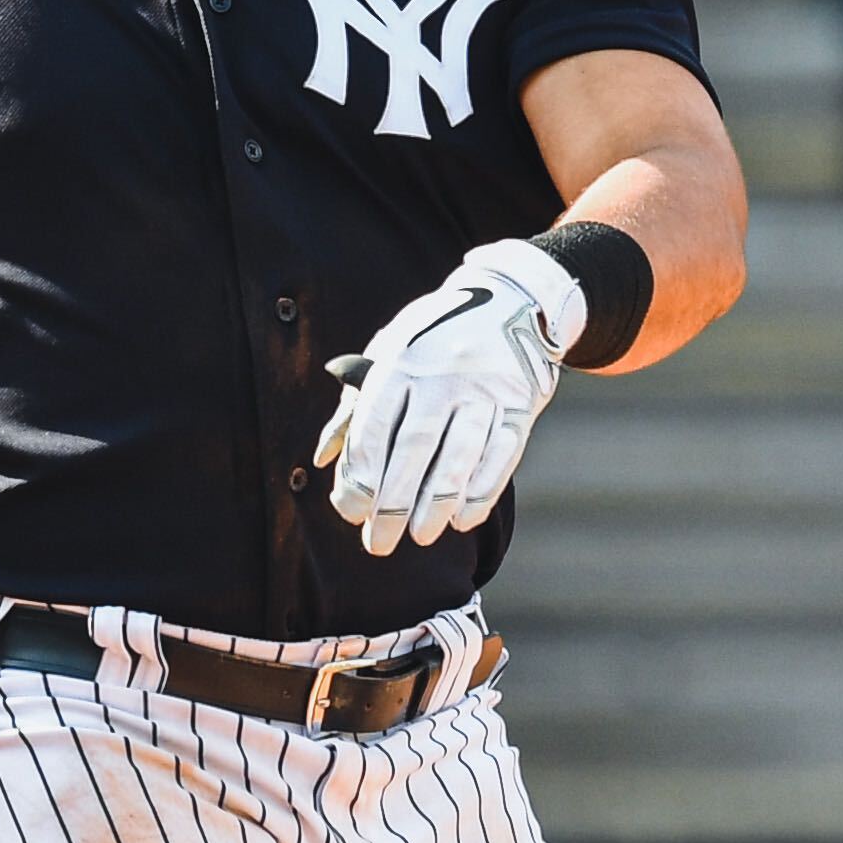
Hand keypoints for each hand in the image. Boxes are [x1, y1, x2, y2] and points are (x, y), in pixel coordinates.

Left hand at [313, 235, 586, 554]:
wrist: (511, 300)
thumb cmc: (432, 338)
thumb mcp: (386, 353)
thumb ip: (353, 408)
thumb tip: (322, 460)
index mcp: (402, 363)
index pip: (375, 427)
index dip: (361, 475)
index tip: (351, 511)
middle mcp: (444, 376)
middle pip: (416, 449)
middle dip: (394, 503)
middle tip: (379, 542)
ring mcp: (486, 390)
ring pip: (461, 458)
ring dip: (438, 505)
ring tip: (421, 536)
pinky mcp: (521, 405)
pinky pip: (502, 457)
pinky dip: (481, 493)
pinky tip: (462, 519)